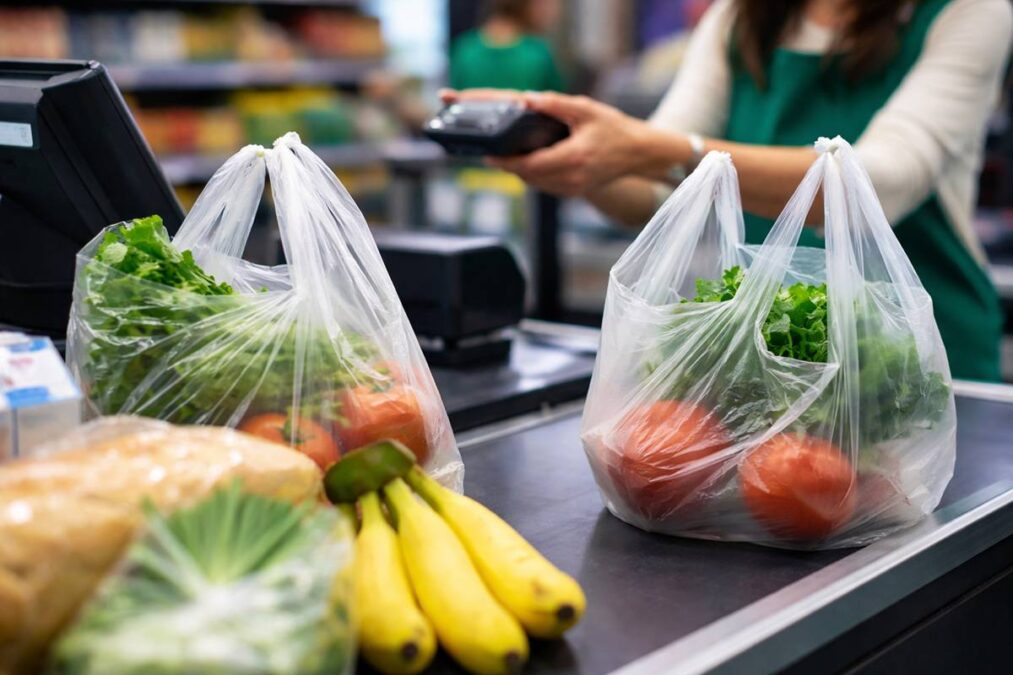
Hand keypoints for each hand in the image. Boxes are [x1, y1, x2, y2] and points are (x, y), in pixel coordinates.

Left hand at [440, 89, 653, 196]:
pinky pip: (546, 186)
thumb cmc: (615, 129)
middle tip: (492, 152)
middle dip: (509, 165)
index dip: (506, 162)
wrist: (639, 153)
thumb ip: (555, 104)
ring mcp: (573, 189)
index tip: (489, 156)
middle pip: (528, 177)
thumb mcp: (585, 110)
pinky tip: (528, 162)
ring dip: (521, 171)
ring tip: (506, 155)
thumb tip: (527, 98)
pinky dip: (534, 175)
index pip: (529, 165)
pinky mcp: (574, 192)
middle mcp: (571, 179)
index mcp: (573, 159)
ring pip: (535, 184)